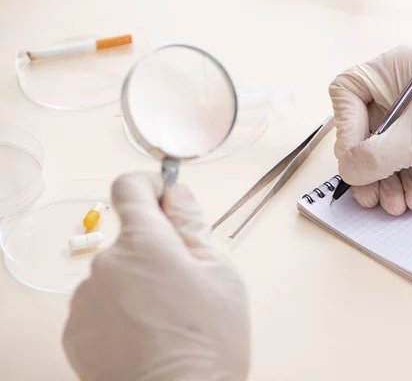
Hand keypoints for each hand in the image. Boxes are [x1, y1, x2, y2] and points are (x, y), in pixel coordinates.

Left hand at [62, 173, 249, 380]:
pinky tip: (143, 336)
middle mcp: (105, 263)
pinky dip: (118, 311)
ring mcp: (85, 298)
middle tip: (184, 284)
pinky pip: (99, 304)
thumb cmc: (208, 340)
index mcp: (144, 242)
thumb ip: (194, 224)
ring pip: (115, 273)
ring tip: (165, 318)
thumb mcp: (220, 273)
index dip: (150, 188)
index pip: (129, 187)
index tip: (166, 202)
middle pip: (130, 239)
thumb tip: (177, 194)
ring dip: (136, 283)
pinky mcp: (75, 331)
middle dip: (156, 250)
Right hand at [329, 45, 411, 214]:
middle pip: (361, 130)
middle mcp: (398, 88)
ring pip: (380, 151)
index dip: (346, 129)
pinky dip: (403, 181)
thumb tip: (347, 171)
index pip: (347, 95)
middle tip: (370, 197)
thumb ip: (374, 156)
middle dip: (367, 168)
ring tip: (397, 205)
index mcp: (393, 70)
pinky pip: (400, 160)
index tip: (356, 159)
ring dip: (385, 182)